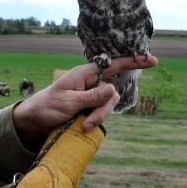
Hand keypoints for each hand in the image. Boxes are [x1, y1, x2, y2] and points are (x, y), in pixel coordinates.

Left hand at [13, 55, 157, 139]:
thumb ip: (91, 97)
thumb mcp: (68, 102)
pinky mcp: (90, 108)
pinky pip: (101, 114)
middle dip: (103, 110)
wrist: (35, 120)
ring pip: (108, 106)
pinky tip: (82, 126)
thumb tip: (112, 89)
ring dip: (98, 118)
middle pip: (112, 93)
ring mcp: (91, 96)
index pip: (113, 64)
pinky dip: (94, 121)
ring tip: (82, 126)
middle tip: (88, 123)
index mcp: (85, 73)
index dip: (133, 61)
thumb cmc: (47, 106)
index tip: (152, 60)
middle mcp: (91, 82)